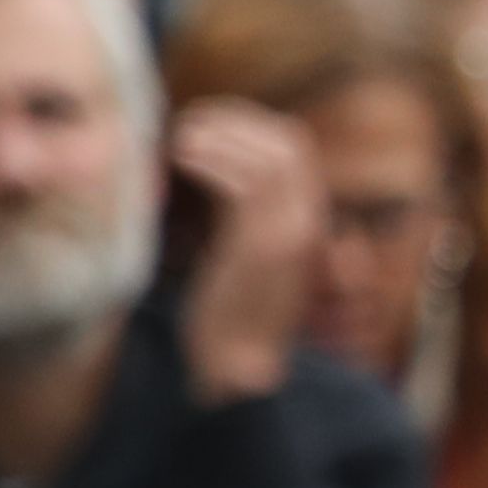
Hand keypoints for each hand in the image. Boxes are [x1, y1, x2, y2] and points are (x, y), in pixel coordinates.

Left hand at [167, 99, 321, 401]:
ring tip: (179, 141)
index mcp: (307, 218)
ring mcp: (291, 233)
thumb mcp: (244, 252)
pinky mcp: (263, 247)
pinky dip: (212, 161)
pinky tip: (181, 159)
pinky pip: (244, 184)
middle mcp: (309, 220)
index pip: (293, 146)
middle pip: (287, 142)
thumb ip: (240, 213)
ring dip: (220, 137)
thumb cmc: (230, 311)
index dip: (249, 123)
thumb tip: (210, 166)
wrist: (238, 366)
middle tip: (189, 123)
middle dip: (236, 121)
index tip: (205, 121)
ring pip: (268, 156)